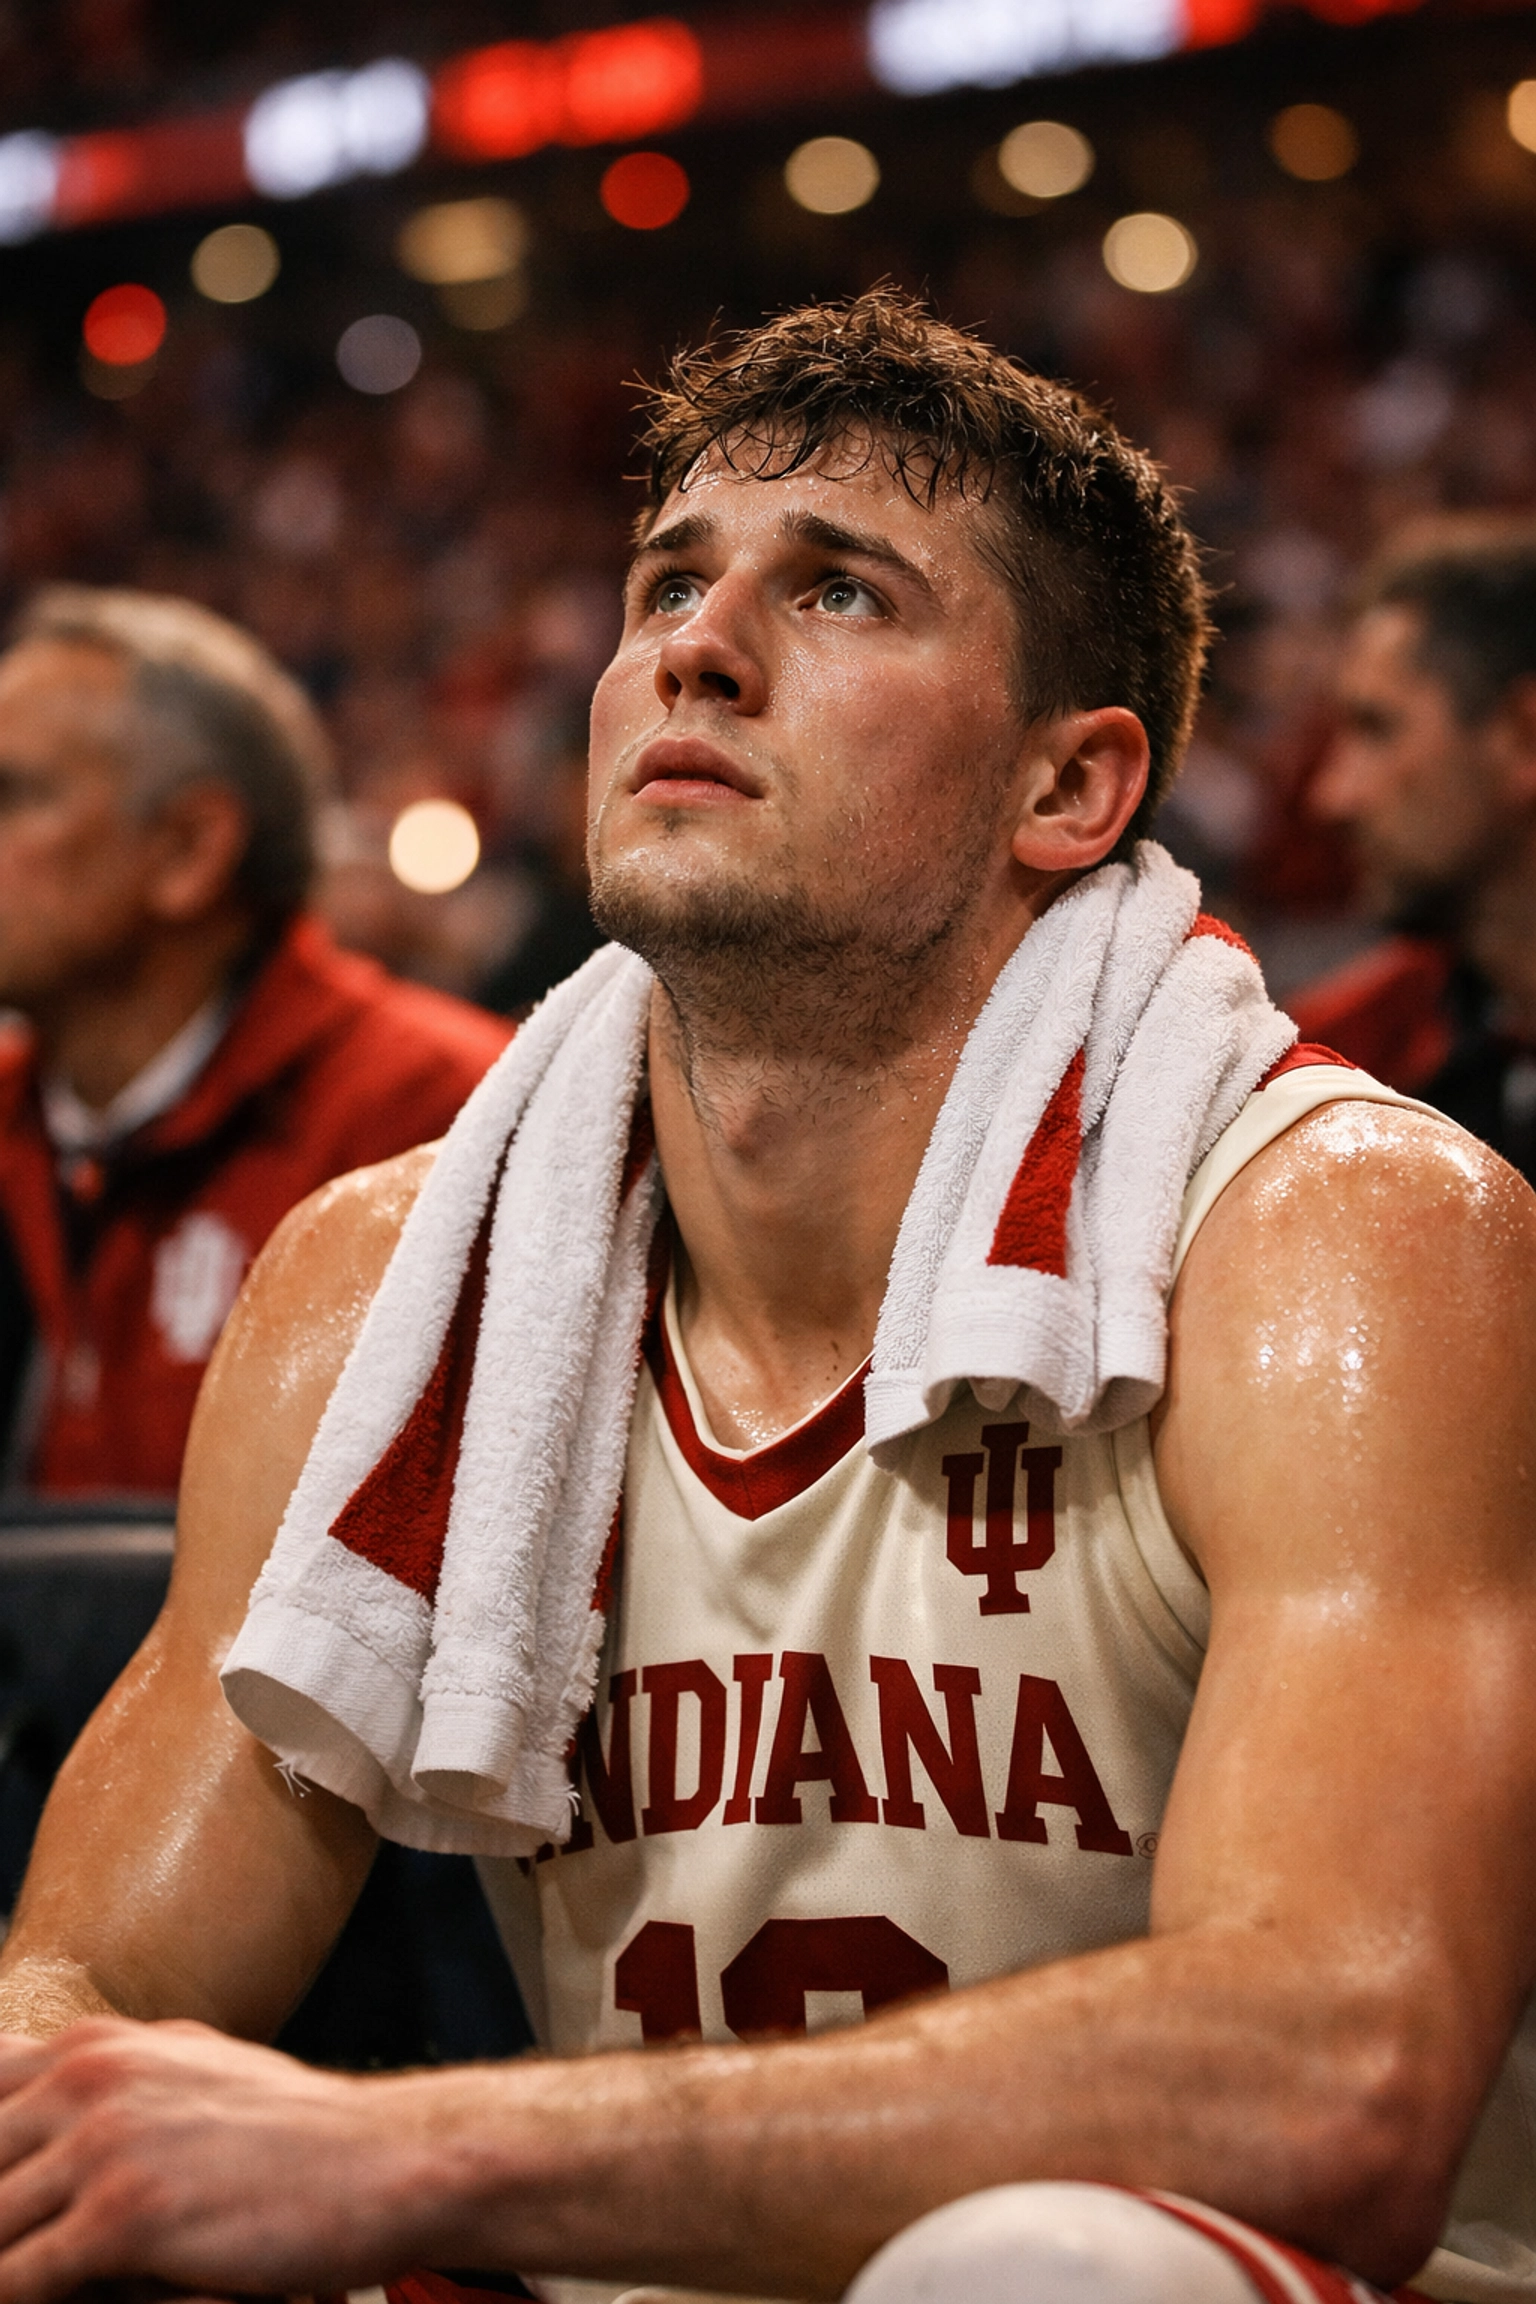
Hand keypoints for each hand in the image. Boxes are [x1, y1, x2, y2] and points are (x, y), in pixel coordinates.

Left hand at [0, 2018, 443, 2303]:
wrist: (385, 2160)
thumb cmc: (291, 2132)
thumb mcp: (185, 2072)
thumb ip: (106, 2083)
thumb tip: (44, 2097)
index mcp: (93, 2045)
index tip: (8, 2196)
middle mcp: (88, 2076)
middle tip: (16, 2243)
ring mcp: (105, 2141)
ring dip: (0, 2262)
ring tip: (21, 2275)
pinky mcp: (125, 2214)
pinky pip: (17, 2279)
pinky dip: (18, 2297)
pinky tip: (49, 2301)